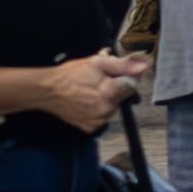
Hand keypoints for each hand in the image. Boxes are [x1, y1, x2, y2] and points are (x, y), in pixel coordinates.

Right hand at [32, 51, 147, 133]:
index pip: (132, 85)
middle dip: (115, 87)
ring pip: (113, 106)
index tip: (115, 73)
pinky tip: (87, 102)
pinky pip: (103, 116)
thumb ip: (123, 65)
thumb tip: (144, 66)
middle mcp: (105, 111)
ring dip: (107, 98)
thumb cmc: (70, 75)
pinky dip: (99, 109)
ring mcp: (98, 121)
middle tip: (98, 81)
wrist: (48, 91)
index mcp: (108, 94)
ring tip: (90, 91)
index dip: (125, 76)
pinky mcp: (90, 128)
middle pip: (123, 96)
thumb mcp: (97, 63)